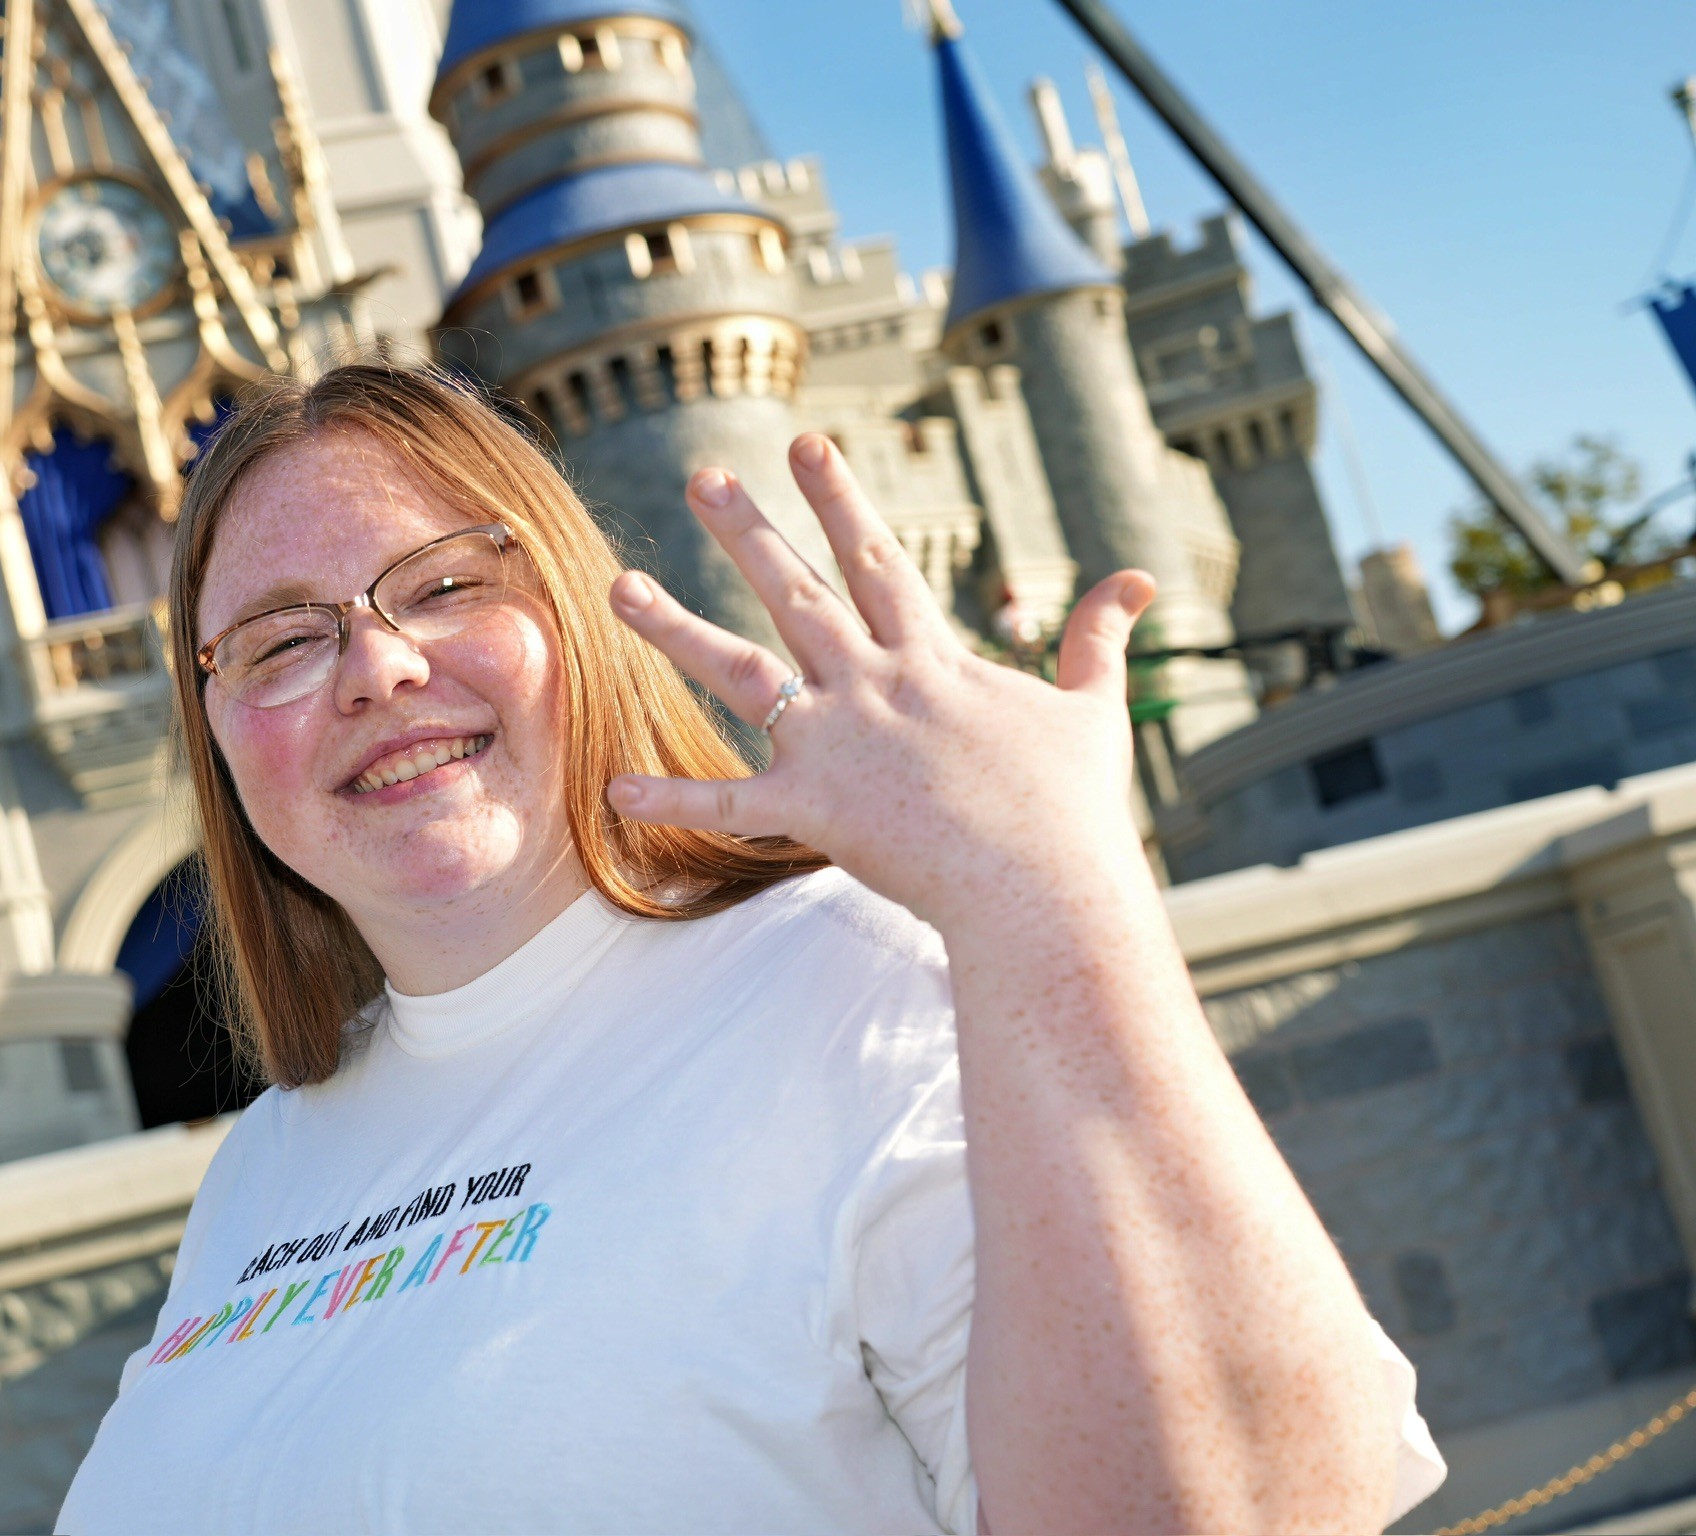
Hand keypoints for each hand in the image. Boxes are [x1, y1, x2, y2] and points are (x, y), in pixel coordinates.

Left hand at [605, 433, 1157, 934]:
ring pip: (739, 671)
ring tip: (616, 587)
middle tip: (703, 475)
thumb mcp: (1092, 710)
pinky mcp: (813, 808)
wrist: (1046, 886)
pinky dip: (672, 798)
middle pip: (796, 590)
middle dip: (747, 528)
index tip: (805, 441)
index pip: (876, 558)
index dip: (839, 497)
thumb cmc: (1073, 808)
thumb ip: (1098, 641)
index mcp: (931, 658)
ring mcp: (836, 743)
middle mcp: (873, 684)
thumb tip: (1137, 580)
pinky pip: (727, 803)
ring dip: (674, 628)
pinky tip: (613, 788)